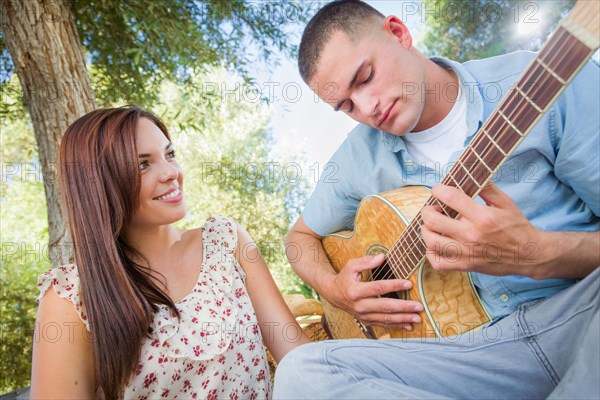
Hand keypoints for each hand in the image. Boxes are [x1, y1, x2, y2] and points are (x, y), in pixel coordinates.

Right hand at [328, 253, 423, 329]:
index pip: (378, 288)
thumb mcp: (351, 265)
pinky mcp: (366, 321)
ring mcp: (363, 315)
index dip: (394, 286)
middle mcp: (359, 305)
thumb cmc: (345, 278)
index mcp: (355, 291)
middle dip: (403, 307)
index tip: (408, 284)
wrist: (333, 295)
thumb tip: (382, 257)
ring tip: (418, 317)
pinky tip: (408, 325)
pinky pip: (383, 325)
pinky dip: (397, 326)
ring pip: (386, 319)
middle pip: (385, 307)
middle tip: (419, 306)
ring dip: (403, 319)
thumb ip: (366, 261)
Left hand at [421, 183, 542, 276]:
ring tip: (431, 226)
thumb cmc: (517, 227)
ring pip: (431, 241)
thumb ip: (486, 188)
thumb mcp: (505, 202)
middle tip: (432, 209)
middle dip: (427, 211)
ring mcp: (467, 253)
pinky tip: (436, 245)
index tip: (438, 190)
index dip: (438, 190)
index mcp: (482, 216)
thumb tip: (467, 176)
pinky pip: (437, 262)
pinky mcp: (465, 266)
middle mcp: (471, 235)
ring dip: (426, 230)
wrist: (530, 255)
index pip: (450, 197)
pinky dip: (431, 253)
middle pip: (433, 221)